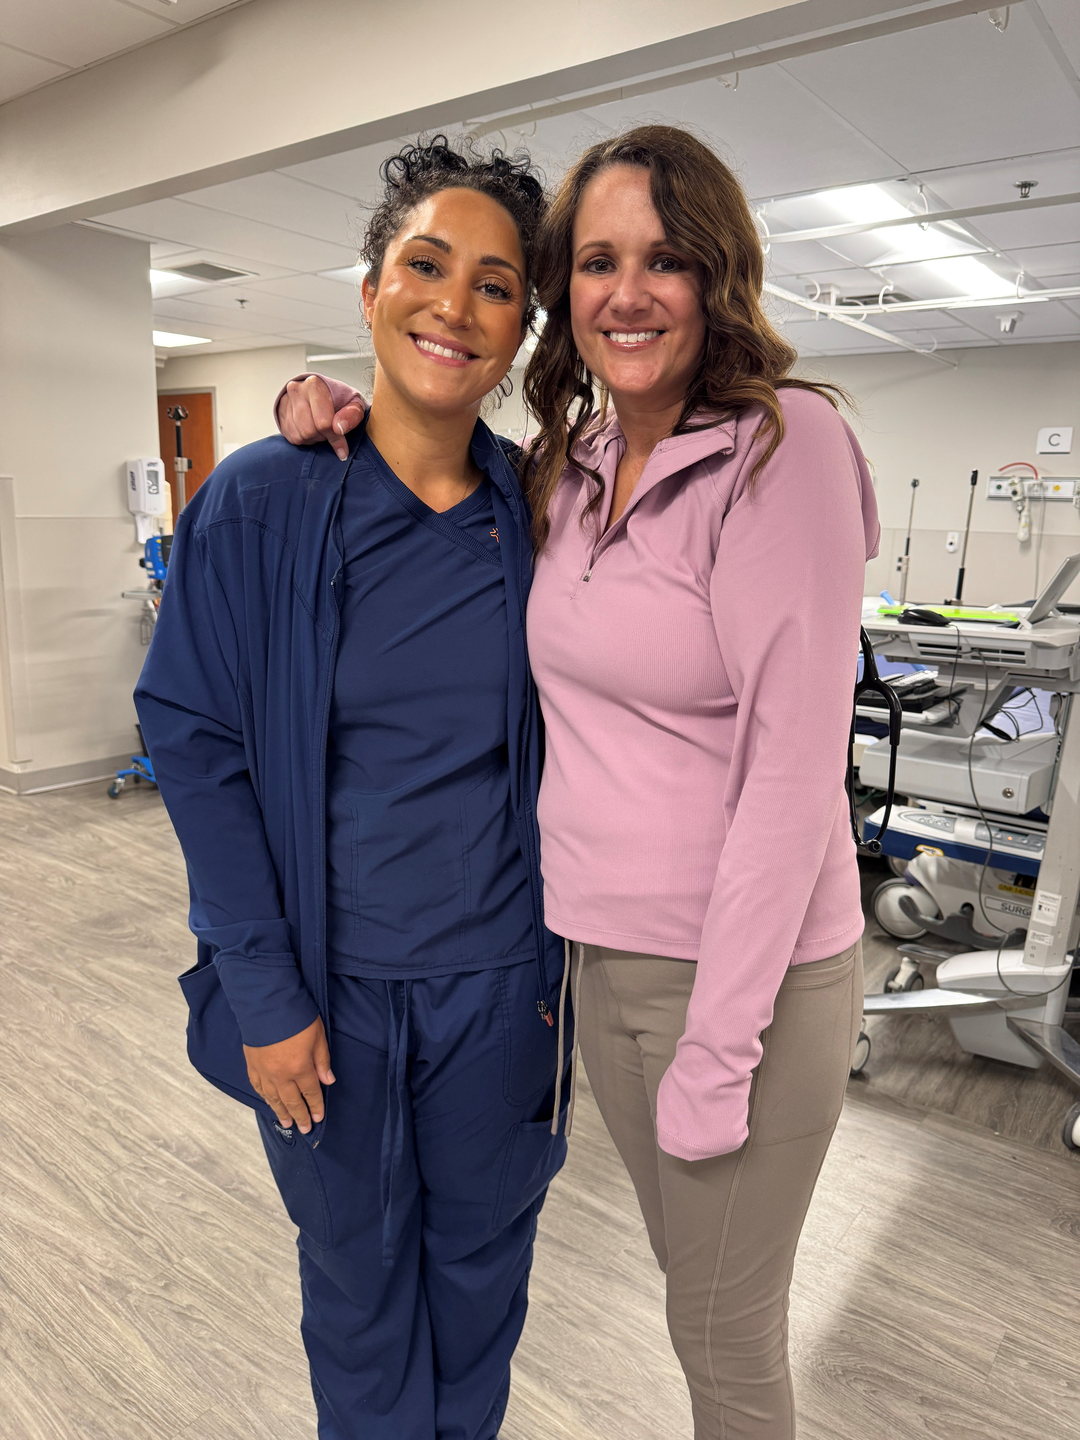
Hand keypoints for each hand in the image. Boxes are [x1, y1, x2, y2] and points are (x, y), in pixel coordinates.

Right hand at [244, 1017, 334, 1132]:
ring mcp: (264, 1072)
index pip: (310, 1093)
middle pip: (292, 1101)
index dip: (315, 1106)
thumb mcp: (318, 1036)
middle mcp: (281, 1075)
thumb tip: (328, 1081)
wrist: (266, 1004)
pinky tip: (268, 1102)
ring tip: (286, 1123)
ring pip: (273, 1098)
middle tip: (304, 1129)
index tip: (319, 1118)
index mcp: (300, 1068)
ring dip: (281, 1112)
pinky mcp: (252, 1065)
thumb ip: (322, 1061)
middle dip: (300, 1116)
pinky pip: (258, 1087)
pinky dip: (264, 1097)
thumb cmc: (296, 1017)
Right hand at [279, 376, 363, 459]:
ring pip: (300, 436)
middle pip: (309, 431)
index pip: (323, 422)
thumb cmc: (339, 399)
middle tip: (330, 432)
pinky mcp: (280, 413)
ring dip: (314, 439)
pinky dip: (305, 439)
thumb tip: (339, 428)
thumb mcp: (354, 403)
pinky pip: (293, 438)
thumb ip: (352, 415)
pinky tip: (311, 430)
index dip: (335, 438)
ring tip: (321, 429)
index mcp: (315, 385)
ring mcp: (286, 402)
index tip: (343, 447)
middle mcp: (297, 391)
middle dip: (323, 437)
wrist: (321, 392)